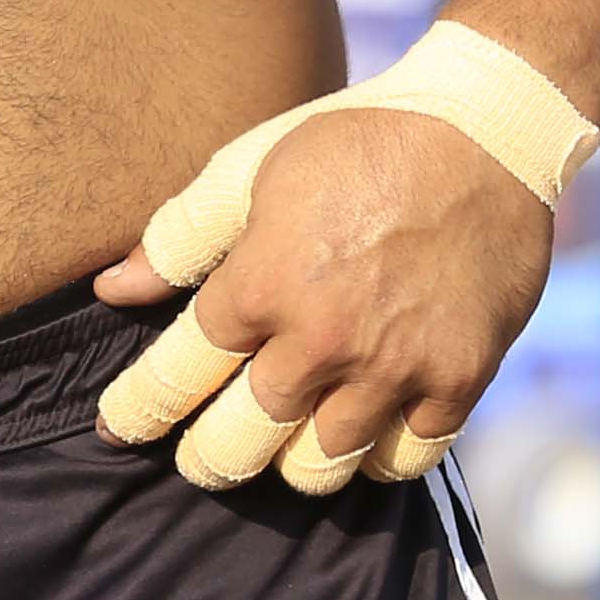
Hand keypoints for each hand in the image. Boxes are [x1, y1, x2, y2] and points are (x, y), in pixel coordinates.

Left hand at [95, 107, 554, 491]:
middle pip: (238, 447)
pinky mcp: (459, 380)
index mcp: (261, 282)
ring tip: (283, 445)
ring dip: (290, 464)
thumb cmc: (356, 140)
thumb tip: (112, 289)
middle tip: (201, 455)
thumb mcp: (251, 167)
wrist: (486, 132)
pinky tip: (361, 435)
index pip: (176, 377)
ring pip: (319, 468)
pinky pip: (403, 461)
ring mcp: (394, 367)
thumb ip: (180, 235)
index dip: (137, 412)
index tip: (117, 431)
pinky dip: (375, 459)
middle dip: (207, 459)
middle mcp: (322, 338)